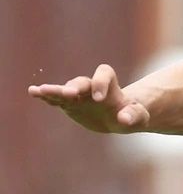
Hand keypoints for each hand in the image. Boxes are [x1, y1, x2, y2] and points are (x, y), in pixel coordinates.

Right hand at [28, 64, 147, 133]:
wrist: (119, 118)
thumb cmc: (132, 115)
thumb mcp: (139, 117)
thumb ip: (134, 115)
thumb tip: (123, 119)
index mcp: (111, 86)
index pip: (105, 74)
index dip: (101, 83)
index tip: (100, 99)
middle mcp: (93, 87)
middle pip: (82, 81)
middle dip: (75, 87)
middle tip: (70, 94)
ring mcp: (80, 95)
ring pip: (65, 89)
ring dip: (54, 90)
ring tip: (39, 90)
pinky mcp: (69, 104)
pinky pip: (56, 99)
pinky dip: (45, 96)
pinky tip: (33, 92)